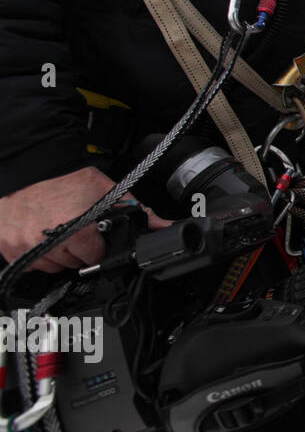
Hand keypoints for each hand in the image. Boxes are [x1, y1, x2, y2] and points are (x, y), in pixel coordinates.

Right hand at [0, 167, 166, 273]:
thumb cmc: (68, 177)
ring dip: (57, 252)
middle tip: (75, 226)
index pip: (95, 257)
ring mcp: (24, 248)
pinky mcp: (7, 247)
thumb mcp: (109, 192)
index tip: (94, 233)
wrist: (30, 165)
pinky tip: (40, 233)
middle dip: (78, 248)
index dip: (98, 244)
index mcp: (77, 232)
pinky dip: (35, 252)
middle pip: (73, 263)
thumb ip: (138, 212)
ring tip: (57, 228)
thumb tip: (162, 226)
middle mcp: (49, 244)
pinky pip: (28, 263)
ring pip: (50, 266)